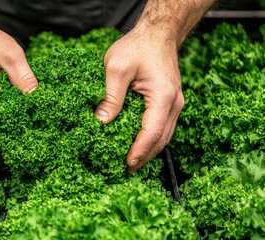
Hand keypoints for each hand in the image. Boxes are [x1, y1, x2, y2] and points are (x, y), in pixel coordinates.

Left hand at [95, 28, 183, 171]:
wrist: (158, 34)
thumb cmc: (137, 47)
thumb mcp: (117, 68)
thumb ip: (110, 96)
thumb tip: (102, 122)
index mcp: (163, 96)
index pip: (152, 132)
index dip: (139, 151)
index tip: (126, 164)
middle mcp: (174, 103)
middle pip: (162, 139)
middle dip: (144, 156)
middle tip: (126, 169)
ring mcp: (175, 103)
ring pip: (164, 136)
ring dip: (149, 150)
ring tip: (131, 162)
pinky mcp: (170, 102)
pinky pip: (163, 126)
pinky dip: (152, 139)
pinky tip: (138, 144)